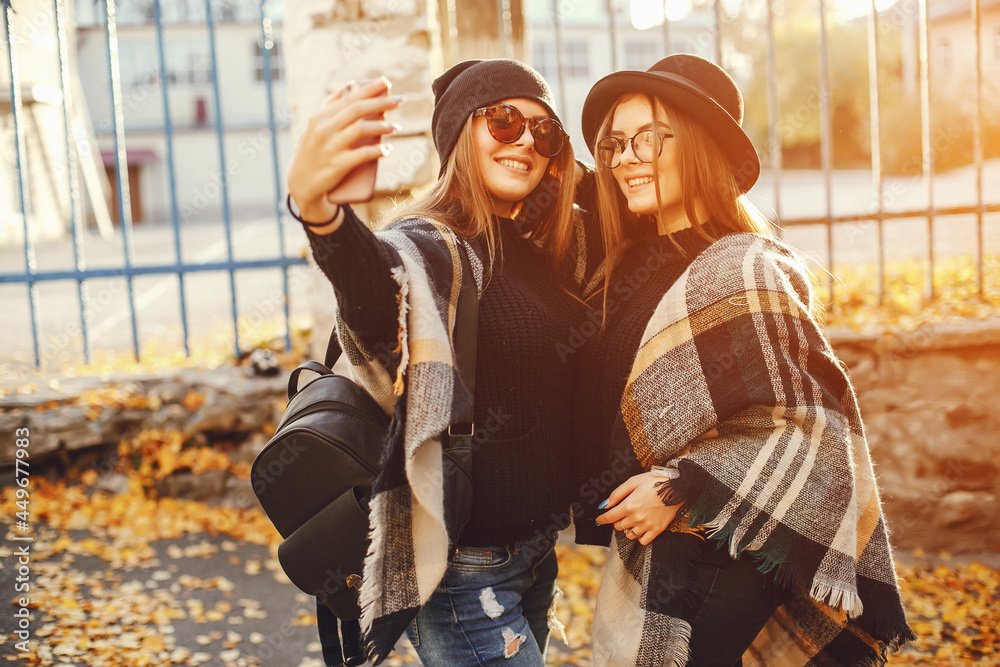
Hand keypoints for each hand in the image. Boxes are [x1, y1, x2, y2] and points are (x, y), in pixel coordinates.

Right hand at [286, 78, 402, 230]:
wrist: (301, 184)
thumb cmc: (313, 152)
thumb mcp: (316, 127)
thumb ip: (331, 107)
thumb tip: (350, 86)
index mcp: (320, 117)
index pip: (349, 98)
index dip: (369, 89)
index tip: (386, 82)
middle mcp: (323, 129)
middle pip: (357, 110)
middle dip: (381, 102)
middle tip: (399, 101)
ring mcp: (330, 147)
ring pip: (361, 129)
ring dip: (382, 126)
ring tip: (396, 127)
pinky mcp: (337, 165)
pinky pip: (362, 155)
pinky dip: (377, 151)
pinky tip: (388, 149)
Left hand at [595, 472, 678, 545]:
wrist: (677, 487)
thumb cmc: (654, 481)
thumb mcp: (633, 481)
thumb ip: (617, 494)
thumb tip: (604, 505)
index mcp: (629, 505)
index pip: (610, 517)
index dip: (602, 519)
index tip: (599, 520)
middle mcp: (636, 517)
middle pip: (618, 526)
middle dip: (617, 521)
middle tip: (622, 514)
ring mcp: (647, 525)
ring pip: (629, 535)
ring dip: (627, 529)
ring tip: (632, 520)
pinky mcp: (657, 530)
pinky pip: (643, 541)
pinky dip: (639, 536)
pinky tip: (640, 528)